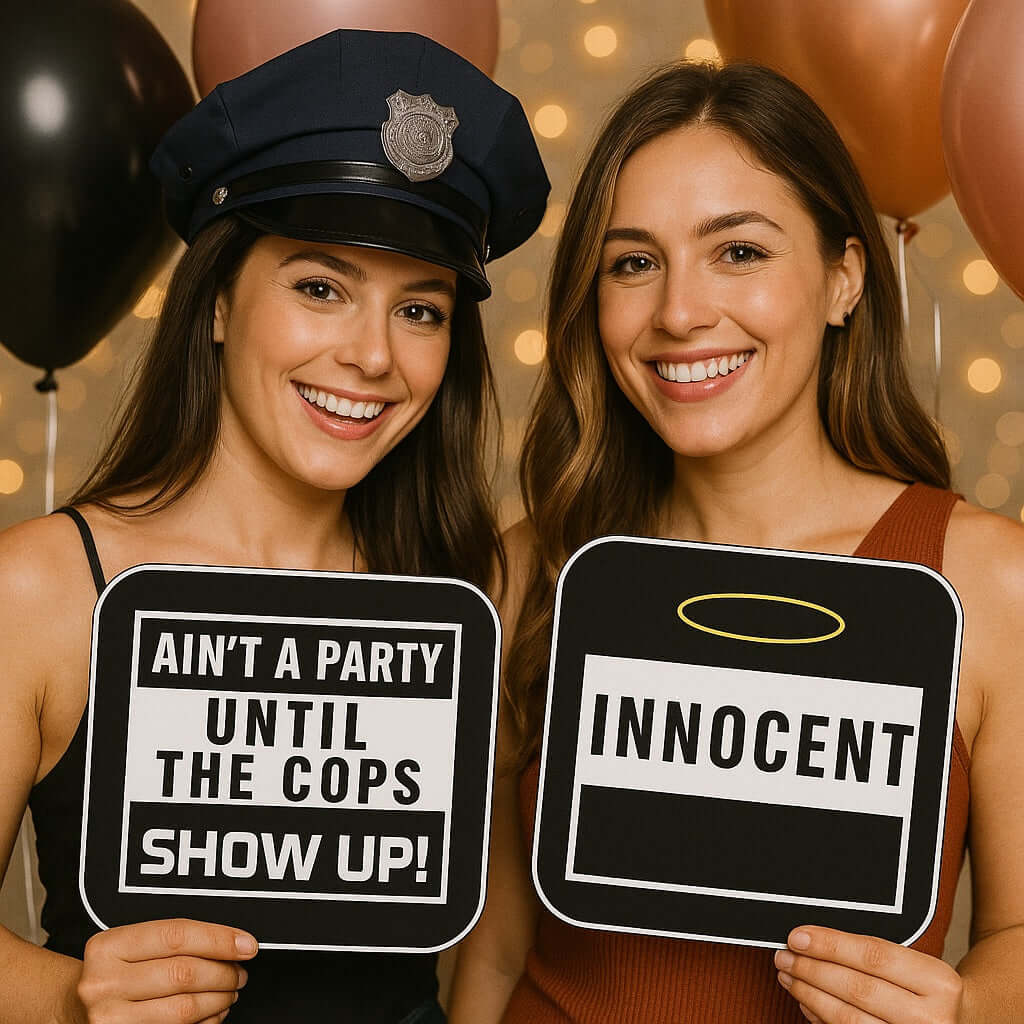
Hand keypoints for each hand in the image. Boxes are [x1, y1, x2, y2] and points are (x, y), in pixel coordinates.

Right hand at [77, 918, 256, 1022]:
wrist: (70, 1008)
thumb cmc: (114, 971)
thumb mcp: (129, 945)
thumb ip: (173, 940)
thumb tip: (233, 944)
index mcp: (108, 946)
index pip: (177, 935)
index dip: (220, 939)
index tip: (247, 945)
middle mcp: (103, 983)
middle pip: (184, 973)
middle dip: (224, 972)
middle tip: (239, 972)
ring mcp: (109, 1020)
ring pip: (184, 1008)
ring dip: (219, 999)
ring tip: (229, 991)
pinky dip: (204, 1022)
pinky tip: (211, 1013)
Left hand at [774, 925, 962, 1022]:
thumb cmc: (931, 990)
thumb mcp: (917, 965)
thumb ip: (874, 955)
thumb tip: (814, 941)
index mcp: (938, 981)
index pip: (873, 956)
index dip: (830, 945)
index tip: (798, 937)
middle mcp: (932, 1017)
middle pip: (857, 988)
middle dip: (811, 970)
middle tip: (784, 956)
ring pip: (849, 1018)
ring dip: (810, 995)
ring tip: (789, 977)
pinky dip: (822, 1018)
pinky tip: (808, 1002)